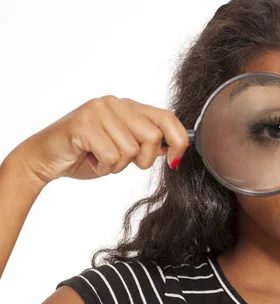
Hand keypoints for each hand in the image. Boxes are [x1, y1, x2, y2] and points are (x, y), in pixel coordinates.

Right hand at [10, 95, 188, 184]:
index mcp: (128, 106)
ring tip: (101, 159)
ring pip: (131, 149)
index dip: (178, 141)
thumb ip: (145, 143)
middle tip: (122, 163)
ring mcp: (98, 111)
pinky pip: (112, 156)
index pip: (167, 117)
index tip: (174, 161)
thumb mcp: (123, 149)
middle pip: (153, 136)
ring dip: (118, 165)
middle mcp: (115, 103)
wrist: (44, 159)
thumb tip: (173, 148)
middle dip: (143, 159)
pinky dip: (104, 167)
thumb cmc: (86, 155)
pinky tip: (90, 159)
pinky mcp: (83, 124)